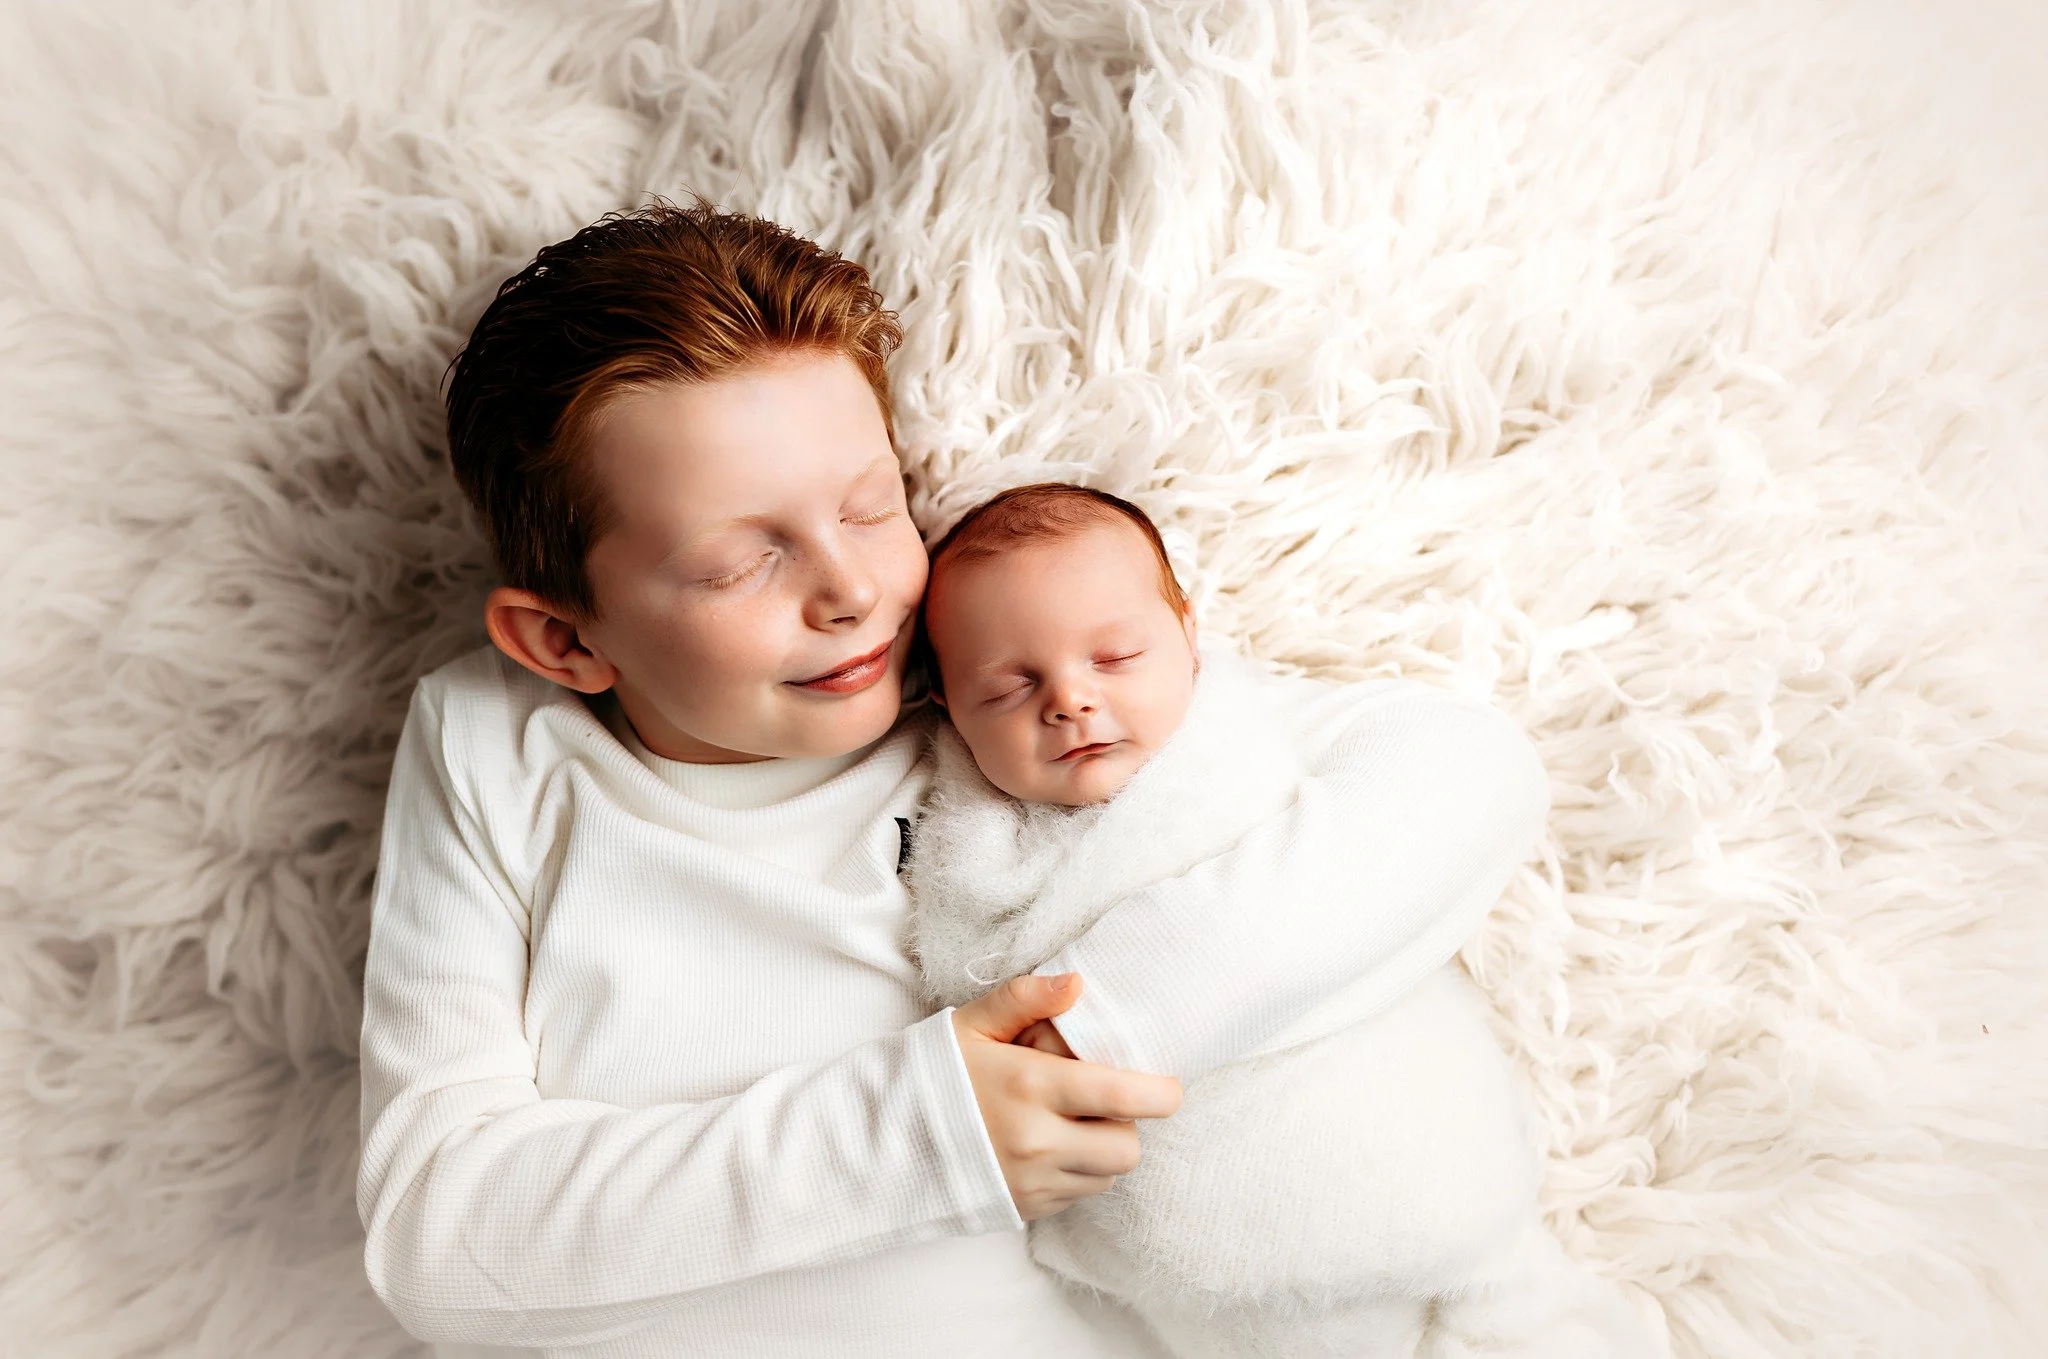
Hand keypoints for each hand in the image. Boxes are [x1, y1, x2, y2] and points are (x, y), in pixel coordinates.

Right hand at [951, 973, 1181, 1221]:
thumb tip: (1078, 983)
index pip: (1124, 1098)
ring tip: (1072, 1123)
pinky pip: (1081, 1195)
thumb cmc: (938, 1072)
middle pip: (1127, 1147)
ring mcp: (1032, 1181)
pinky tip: (1049, 1147)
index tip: (1168, 1086)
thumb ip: (1027, 998)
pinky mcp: (1027, 1207)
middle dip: (1127, 1124)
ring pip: (1108, 1175)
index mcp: (1030, 1086)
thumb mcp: (974, 1024)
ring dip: (1103, 1150)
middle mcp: (1037, 1141)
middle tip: (1103, 1102)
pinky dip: (1078, 1172)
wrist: (887, 1139)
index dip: (1161, 1093)